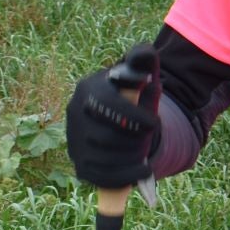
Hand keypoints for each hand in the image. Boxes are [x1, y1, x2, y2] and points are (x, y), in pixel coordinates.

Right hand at [66, 44, 160, 187]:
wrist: (123, 118)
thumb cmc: (136, 94)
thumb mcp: (144, 75)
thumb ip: (145, 60)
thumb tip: (145, 53)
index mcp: (90, 88)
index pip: (107, 106)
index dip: (135, 118)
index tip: (155, 124)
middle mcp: (75, 112)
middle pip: (105, 137)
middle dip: (133, 141)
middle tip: (148, 138)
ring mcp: (75, 139)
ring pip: (103, 158)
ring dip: (131, 158)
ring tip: (144, 153)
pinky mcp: (79, 161)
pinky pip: (99, 176)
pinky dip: (124, 176)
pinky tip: (141, 170)